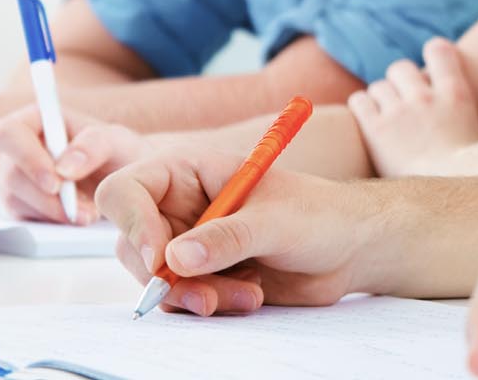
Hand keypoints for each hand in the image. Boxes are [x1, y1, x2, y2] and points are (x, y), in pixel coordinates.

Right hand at [0, 105, 149, 223]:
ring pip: (15, 199)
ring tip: (89, 212)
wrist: (126, 180)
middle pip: (10, 174)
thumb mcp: (118, 142)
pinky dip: (52, 221)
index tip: (56, 182)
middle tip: (81, 209)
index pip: (8, 133)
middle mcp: (19, 148)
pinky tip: (79, 216)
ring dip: (54, 211)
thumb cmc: (120, 152)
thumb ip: (94, 145)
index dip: (26, 158)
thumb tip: (63, 168)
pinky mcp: (22, 204)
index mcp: (36, 120)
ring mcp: (17, 177)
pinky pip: (24, 217)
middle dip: (45, 196)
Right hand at [96, 148, 381, 316]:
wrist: (350, 249)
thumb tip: (172, 257)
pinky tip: (251, 297)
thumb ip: (227, 237)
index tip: (158, 258)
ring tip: (247, 295)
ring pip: (159, 278)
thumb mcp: (276, 222)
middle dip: (167, 276)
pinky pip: (181, 298)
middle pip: (133, 244)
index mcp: (191, 172)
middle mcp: (182, 207)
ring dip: (195, 295)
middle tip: (204, 295)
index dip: (132, 223)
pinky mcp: (203, 275)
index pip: (127, 190)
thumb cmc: (320, 215)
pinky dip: (208, 304)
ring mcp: (190, 243)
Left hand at [348, 38, 477, 176]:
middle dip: (398, 82)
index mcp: (456, 95)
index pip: (439, 50)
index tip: (428, 71)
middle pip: (400, 68)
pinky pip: (359, 101)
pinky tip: (369, 122)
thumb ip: (460, 115)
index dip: (432, 54)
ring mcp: (400, 112)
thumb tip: (451, 117)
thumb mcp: (476, 136)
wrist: (448, 201)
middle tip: (401, 103)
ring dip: (380, 100)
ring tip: (386, 120)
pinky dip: (362, 107)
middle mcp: (426, 97)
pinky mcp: (376, 129)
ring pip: (379, 86)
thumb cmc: (466, 176)